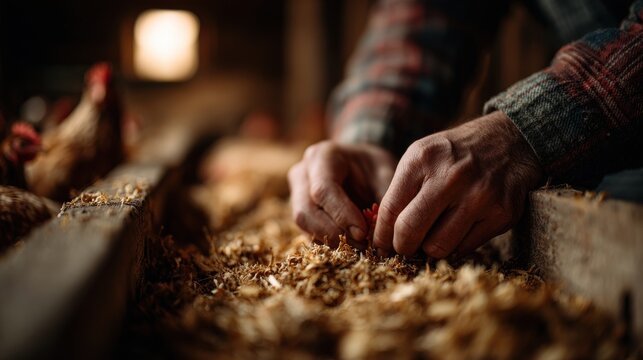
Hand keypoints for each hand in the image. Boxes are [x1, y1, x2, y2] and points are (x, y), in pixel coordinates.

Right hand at [288, 141, 395, 246]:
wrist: (362, 165)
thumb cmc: (374, 167)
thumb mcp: (385, 173)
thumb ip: (384, 198)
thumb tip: (380, 232)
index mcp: (322, 156)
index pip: (323, 189)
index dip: (341, 214)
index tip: (363, 232)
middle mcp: (302, 173)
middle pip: (306, 210)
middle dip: (334, 232)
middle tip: (362, 244)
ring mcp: (296, 193)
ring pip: (303, 224)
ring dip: (330, 240)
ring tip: (359, 245)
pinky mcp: (300, 211)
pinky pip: (307, 232)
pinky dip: (328, 243)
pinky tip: (350, 244)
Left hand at [373, 111, 543, 257]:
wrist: (510, 141)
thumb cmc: (454, 155)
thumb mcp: (422, 156)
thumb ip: (400, 191)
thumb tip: (384, 236)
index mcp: (423, 159)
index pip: (390, 210)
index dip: (381, 235)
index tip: (380, 246)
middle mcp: (451, 177)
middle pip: (410, 232)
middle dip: (401, 247)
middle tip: (404, 248)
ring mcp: (479, 197)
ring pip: (438, 247)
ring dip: (430, 249)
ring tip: (432, 237)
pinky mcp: (502, 215)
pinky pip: (465, 249)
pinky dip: (456, 246)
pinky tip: (457, 230)